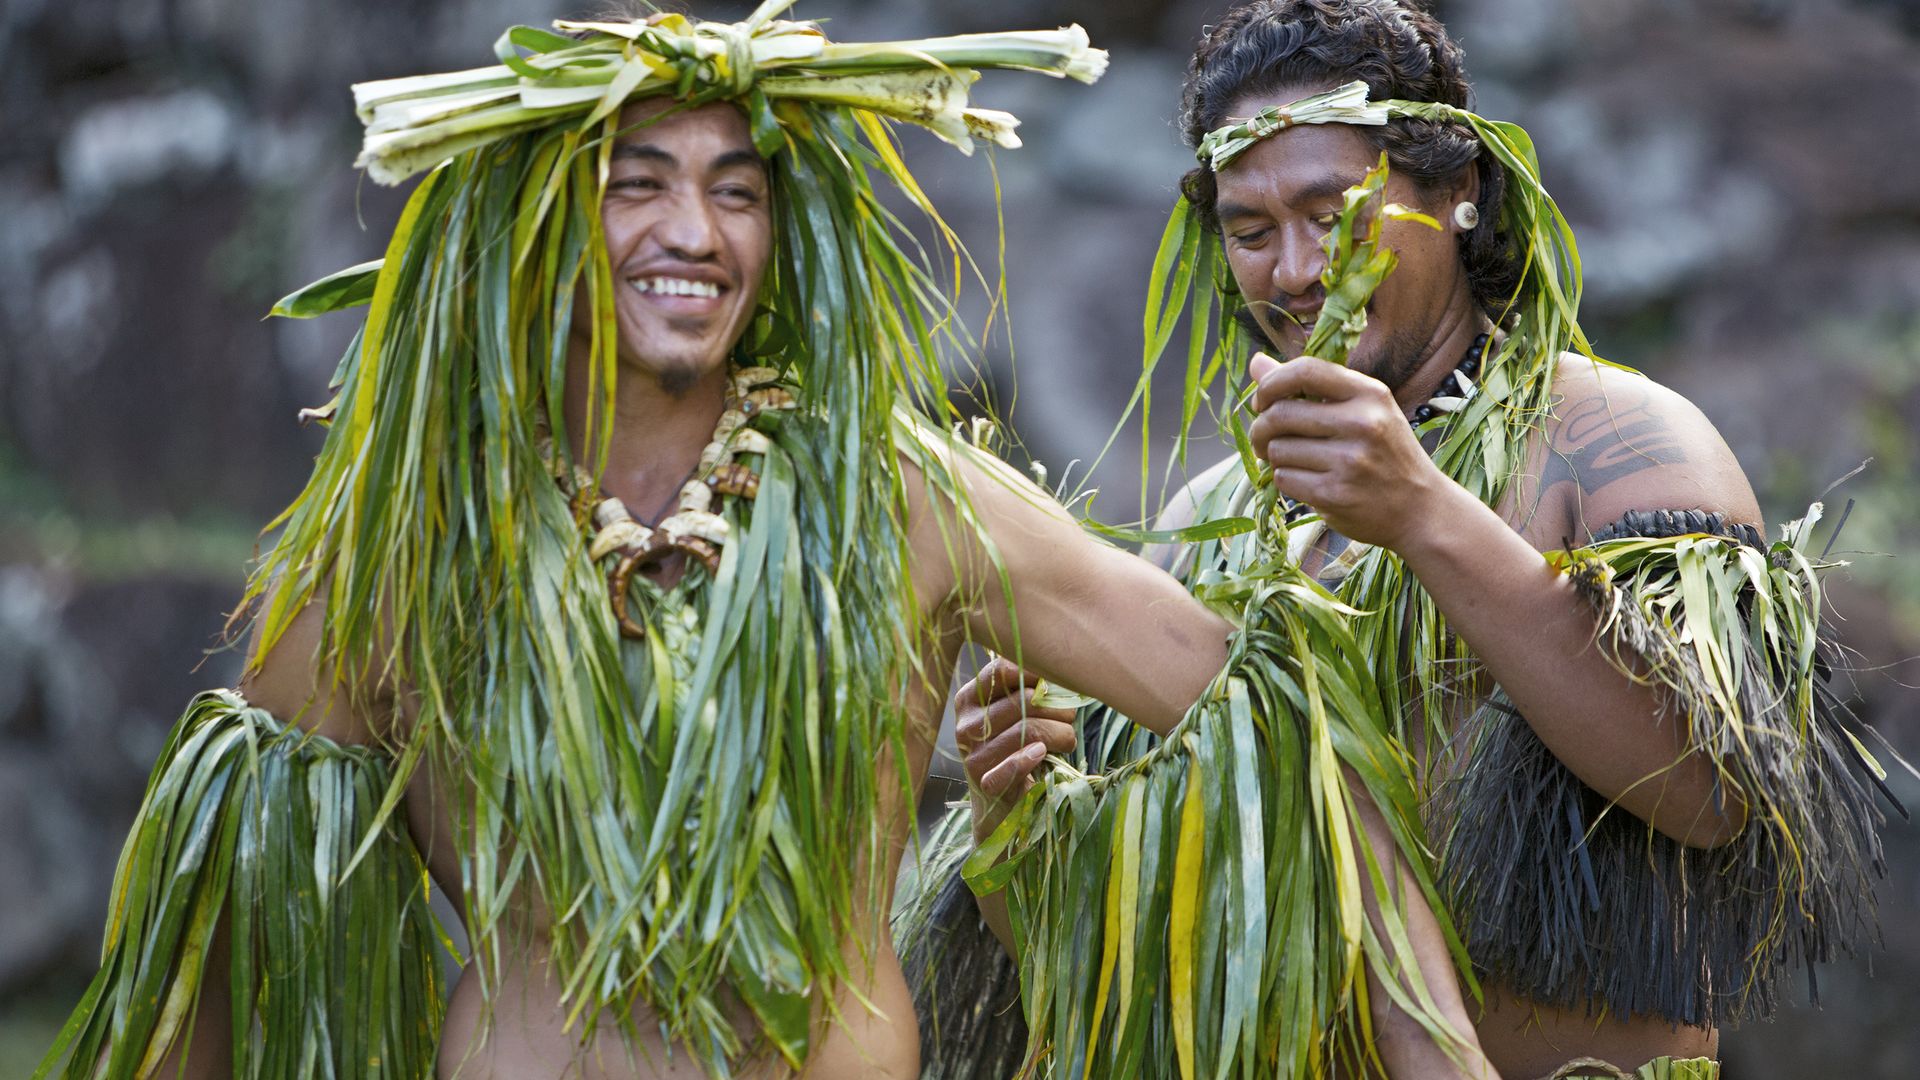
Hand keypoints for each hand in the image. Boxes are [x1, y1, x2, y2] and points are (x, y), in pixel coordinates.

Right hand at [954, 656, 1077, 838]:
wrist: (998, 803)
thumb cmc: (1014, 748)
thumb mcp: (1014, 714)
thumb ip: (1028, 690)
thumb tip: (1060, 676)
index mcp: (970, 698)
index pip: (1004, 670)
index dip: (1039, 674)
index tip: (1057, 687)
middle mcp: (966, 724)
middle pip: (1024, 700)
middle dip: (1057, 709)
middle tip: (1069, 719)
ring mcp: (972, 754)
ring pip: (1028, 730)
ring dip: (1059, 734)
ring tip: (1066, 740)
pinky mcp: (984, 783)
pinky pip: (1014, 764)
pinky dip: (1032, 758)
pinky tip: (1041, 754)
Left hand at [1245, 352, 1450, 549]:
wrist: (1419, 508)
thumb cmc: (1385, 453)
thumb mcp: (1362, 410)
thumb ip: (1311, 387)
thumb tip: (1257, 363)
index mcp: (1370, 394)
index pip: (1305, 371)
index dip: (1271, 383)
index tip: (1262, 400)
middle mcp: (1362, 423)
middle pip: (1280, 414)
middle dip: (1262, 427)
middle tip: (1264, 439)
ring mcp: (1349, 461)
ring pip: (1277, 449)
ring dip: (1275, 457)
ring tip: (1296, 461)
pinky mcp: (1334, 494)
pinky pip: (1284, 479)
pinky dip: (1286, 480)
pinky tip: (1307, 481)